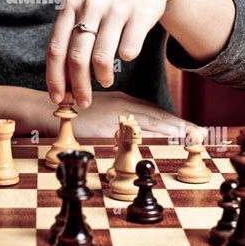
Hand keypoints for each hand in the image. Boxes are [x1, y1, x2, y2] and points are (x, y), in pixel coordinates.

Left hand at [46, 0, 182, 108]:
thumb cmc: (109, 2)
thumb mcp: (85, 9)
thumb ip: (72, 39)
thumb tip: (63, 83)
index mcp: (70, 5)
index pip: (56, 49)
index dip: (55, 78)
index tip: (57, 99)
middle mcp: (91, 5)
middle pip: (77, 58)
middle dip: (78, 87)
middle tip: (83, 103)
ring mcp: (116, 9)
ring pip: (102, 58)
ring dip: (102, 77)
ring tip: (105, 80)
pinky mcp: (140, 14)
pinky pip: (129, 50)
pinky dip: (126, 58)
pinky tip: (126, 55)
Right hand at [70, 91, 195, 138]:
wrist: (42, 108)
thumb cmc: (68, 112)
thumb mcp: (96, 112)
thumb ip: (115, 118)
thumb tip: (132, 130)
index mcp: (122, 102)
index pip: (155, 113)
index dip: (175, 121)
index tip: (193, 129)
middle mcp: (122, 106)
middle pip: (158, 118)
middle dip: (180, 126)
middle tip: (201, 134)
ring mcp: (114, 116)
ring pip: (151, 124)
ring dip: (172, 132)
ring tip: (192, 138)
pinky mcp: (105, 127)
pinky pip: (134, 134)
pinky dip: (152, 137)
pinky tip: (166, 143)